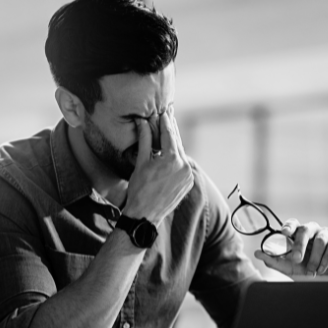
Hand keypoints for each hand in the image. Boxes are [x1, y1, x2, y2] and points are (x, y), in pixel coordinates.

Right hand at [124, 108, 193, 225]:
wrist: (145, 215)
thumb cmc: (139, 189)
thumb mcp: (141, 162)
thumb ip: (145, 140)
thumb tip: (143, 122)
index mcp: (171, 160)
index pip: (169, 135)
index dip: (165, 122)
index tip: (163, 112)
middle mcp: (184, 166)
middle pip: (177, 143)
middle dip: (171, 130)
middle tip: (168, 116)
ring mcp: (188, 176)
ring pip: (181, 154)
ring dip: (174, 144)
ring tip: (168, 133)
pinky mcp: (188, 183)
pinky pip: (183, 166)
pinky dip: (177, 158)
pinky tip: (170, 153)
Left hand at [254, 220, 327, 277]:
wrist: (324, 284)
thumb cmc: (305, 272)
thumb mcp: (287, 268)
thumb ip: (273, 260)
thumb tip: (257, 253)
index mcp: (298, 235)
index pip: (292, 224)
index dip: (289, 226)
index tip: (285, 232)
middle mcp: (312, 231)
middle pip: (305, 230)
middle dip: (300, 245)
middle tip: (296, 259)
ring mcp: (326, 234)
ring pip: (319, 239)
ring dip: (314, 257)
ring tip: (312, 271)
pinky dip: (326, 258)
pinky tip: (322, 268)